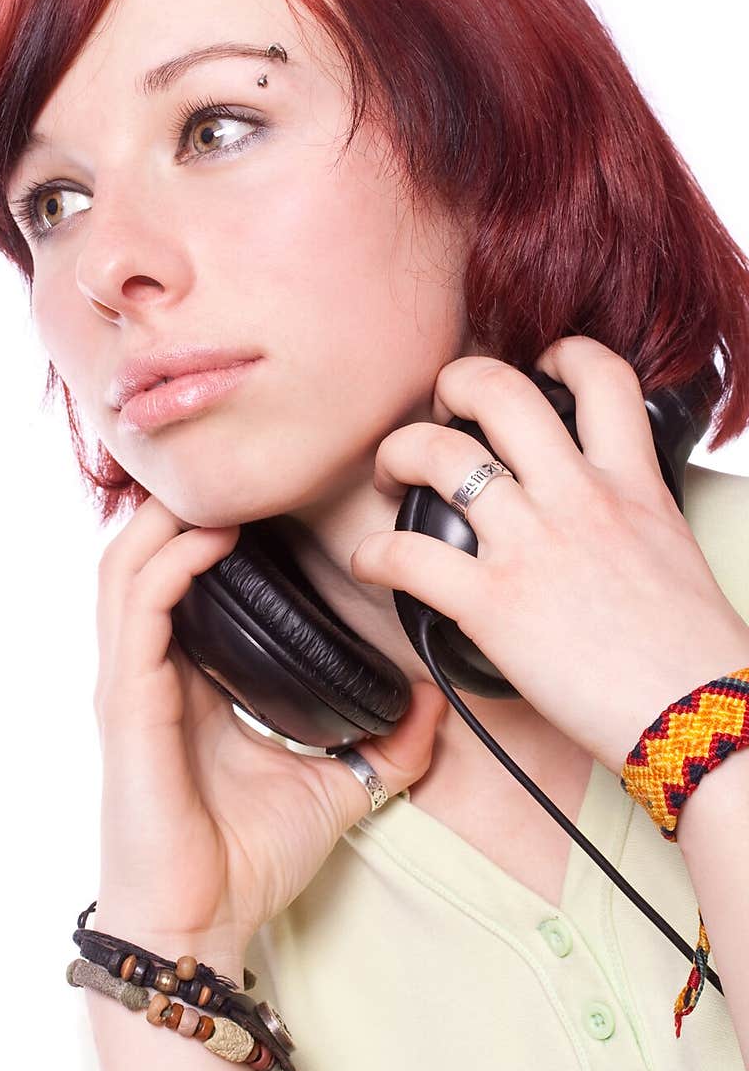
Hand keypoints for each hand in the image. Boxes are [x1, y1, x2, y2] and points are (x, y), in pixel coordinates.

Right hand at [91, 495, 447, 965]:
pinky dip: (168, 563)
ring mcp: (131, 683)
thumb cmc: (245, 861)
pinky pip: (136, 610)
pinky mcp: (126, 705)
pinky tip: (210, 538)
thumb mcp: (335, 787)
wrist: (198, 929)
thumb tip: (436, 701)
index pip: (186, 579)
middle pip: (146, 554)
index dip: (218, 528)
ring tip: (226, 485)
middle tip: (249, 466)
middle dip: (186, 503)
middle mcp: (151, 670)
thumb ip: (384, 745)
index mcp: (190, 680)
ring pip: (125, 565)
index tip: (277, 492)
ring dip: (170, 517)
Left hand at [350, 335, 748, 773]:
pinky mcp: (493, 603)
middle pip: (500, 391)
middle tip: (441, 407)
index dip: (564, 351)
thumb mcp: (672, 551)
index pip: (603, 377)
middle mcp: (578, 498)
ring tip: (390, 473)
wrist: (699, 718)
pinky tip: (369, 562)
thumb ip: (629, 517)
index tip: (539, 362)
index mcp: (631, 484)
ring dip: (398, 453)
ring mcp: (532, 545)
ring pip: (439, 455)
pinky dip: (372, 554)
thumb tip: (601, 524)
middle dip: (454, 381)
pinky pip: (407, 555)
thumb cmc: (692, 654)